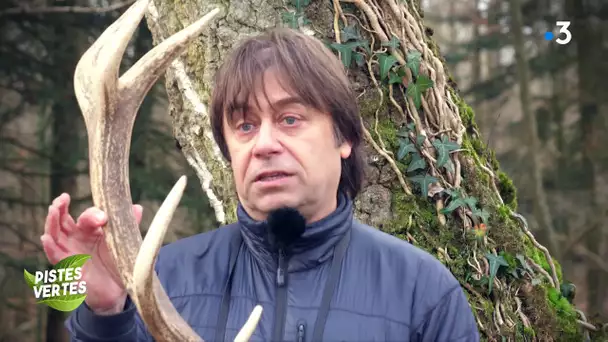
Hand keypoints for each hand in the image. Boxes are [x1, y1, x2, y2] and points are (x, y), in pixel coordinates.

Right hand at [41, 193, 142, 313]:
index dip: (93, 215)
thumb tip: (137, 207)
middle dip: (60, 207)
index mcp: (89, 230)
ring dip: (52, 222)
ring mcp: (70, 252)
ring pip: (55, 234)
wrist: (117, 289)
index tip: (104, 217)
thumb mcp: (123, 241)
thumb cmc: (117, 262)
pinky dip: (50, 247)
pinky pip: (55, 256)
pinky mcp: (67, 267)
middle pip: (63, 220)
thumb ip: (128, 224)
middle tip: (63, 198)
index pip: (86, 217)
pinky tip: (47, 238)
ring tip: (53, 209)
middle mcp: (76, 238)